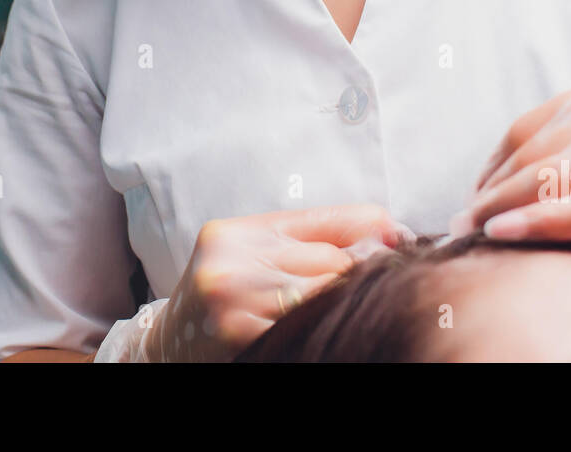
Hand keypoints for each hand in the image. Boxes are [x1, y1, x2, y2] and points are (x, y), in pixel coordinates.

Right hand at [132, 204, 407, 361]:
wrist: (167, 349)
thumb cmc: (222, 297)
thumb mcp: (253, 254)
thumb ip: (312, 237)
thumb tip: (391, 231)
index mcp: (237, 232)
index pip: (326, 221)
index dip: (372, 229)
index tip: (403, 239)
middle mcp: (232, 261)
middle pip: (331, 260)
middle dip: (355, 273)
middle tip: (375, 283)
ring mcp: (235, 301)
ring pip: (325, 293)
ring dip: (341, 302)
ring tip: (348, 309)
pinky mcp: (242, 335)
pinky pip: (305, 325)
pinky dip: (320, 326)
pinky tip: (322, 328)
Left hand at [449, 60, 570, 274]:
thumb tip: (539, 174)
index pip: (532, 124)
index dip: (496, 163)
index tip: (480, 191)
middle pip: (529, 151)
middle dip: (490, 188)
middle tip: (464, 220)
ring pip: (543, 178)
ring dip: (498, 208)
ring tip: (472, 233)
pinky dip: (532, 221)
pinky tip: (502, 233)